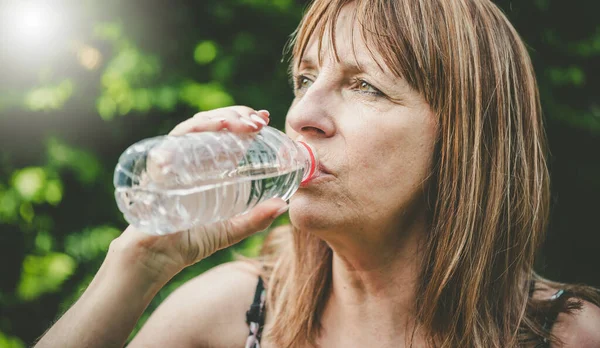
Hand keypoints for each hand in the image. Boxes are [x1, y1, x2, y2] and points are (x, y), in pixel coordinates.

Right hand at [111, 106, 287, 281]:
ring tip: (243, 123)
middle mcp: (190, 158)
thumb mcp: (230, 229)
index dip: (244, 120)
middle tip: (259, 121)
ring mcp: (173, 159)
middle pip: (212, 124)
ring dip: (221, 119)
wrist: (156, 258)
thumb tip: (283, 206)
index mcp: (207, 166)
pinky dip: (196, 130)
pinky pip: (176, 139)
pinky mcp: (159, 165)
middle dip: (237, 116)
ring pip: (196, 126)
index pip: (226, 133)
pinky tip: (217, 129)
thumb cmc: (189, 241)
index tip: (265, 117)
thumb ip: (256, 219)